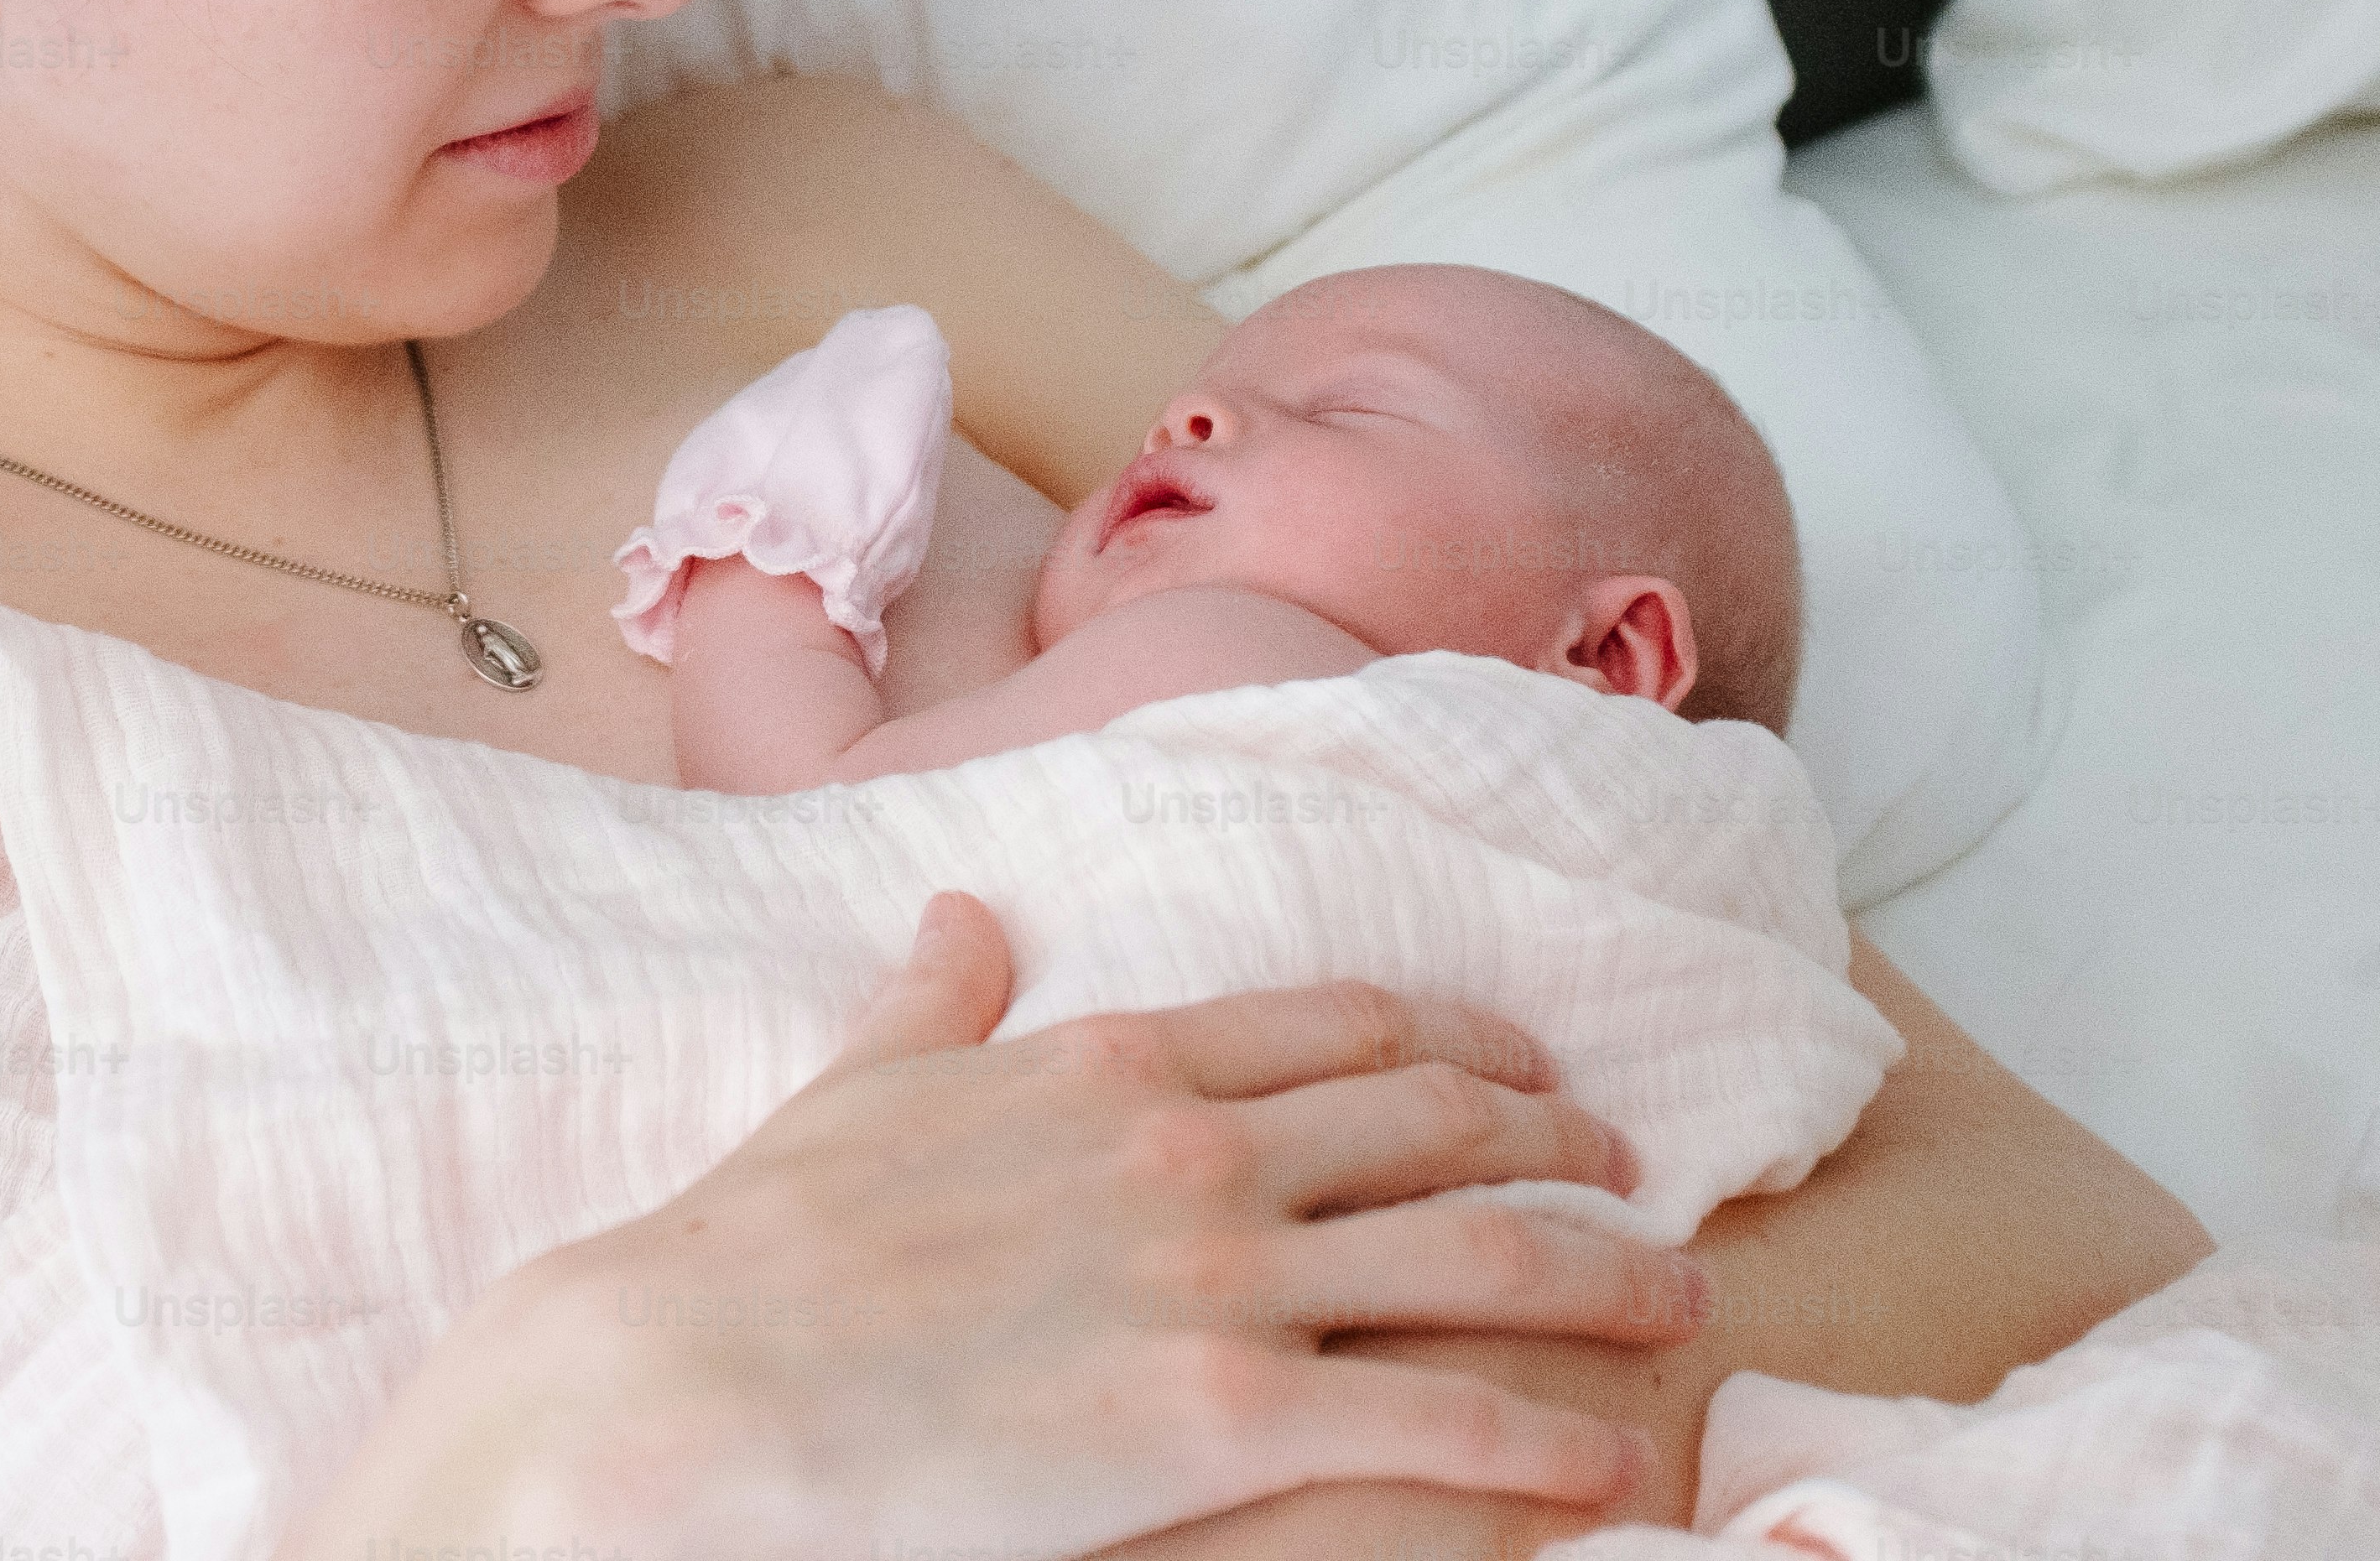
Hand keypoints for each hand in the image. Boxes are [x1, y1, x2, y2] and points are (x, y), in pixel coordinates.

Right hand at [369, 889, 1711, 1560]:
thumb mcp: (857, 1085)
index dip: (1453, 1046)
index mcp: (1114, 1062)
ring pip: (1477, 1256)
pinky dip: (1548, 1436)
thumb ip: (932, 1002)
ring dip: (1600, 1274)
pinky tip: (1614, 1460)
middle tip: (1636, 1166)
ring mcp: (1219, 1278)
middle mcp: (1195, 1146)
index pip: (1335, 1029)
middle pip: (1436, 1126)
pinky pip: (1439, 1420)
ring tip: (1678, 1296)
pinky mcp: (1227, 1417)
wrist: (700, 1373)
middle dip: (1559, 1144)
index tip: (1523, 1067)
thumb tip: (961, 919)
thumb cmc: (758, 1241)